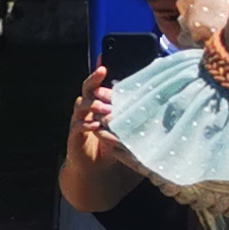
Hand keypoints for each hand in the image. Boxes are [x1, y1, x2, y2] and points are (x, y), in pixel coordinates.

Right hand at [58, 66, 135, 212]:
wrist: (94, 167)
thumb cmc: (110, 144)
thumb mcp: (123, 127)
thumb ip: (131, 114)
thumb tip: (154, 100)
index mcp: (96, 104)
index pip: (96, 84)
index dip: (98, 73)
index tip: (105, 62)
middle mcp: (85, 110)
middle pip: (86, 89)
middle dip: (93, 79)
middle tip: (102, 72)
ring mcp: (78, 121)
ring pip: (81, 106)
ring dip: (94, 105)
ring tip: (106, 109)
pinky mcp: (74, 136)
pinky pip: (78, 126)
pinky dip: (87, 125)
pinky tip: (97, 126)